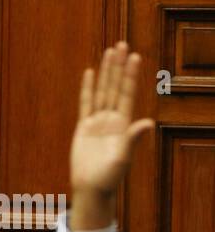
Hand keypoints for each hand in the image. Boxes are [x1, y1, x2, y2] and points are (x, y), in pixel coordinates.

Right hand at [69, 42, 153, 228]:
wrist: (91, 187)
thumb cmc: (109, 176)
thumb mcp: (123, 157)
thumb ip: (133, 138)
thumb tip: (148, 123)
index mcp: (123, 124)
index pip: (126, 93)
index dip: (129, 75)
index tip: (134, 56)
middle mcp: (112, 118)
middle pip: (114, 86)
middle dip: (118, 66)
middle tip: (121, 44)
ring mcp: (97, 121)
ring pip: (102, 90)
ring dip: (106, 71)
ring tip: (109, 51)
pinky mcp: (83, 127)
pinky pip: (85, 104)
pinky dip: (88, 88)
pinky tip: (90, 73)